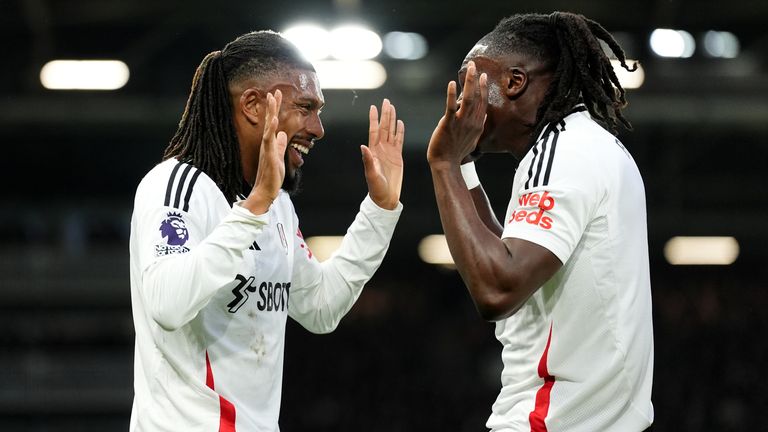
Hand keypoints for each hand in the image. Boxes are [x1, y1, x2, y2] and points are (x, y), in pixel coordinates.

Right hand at [244, 90, 287, 213]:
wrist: (265, 191)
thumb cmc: (271, 176)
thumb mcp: (278, 157)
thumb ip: (280, 145)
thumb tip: (283, 135)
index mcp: (269, 143)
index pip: (273, 123)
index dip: (275, 109)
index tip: (276, 95)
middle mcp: (266, 143)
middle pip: (270, 121)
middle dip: (273, 106)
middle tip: (274, 91)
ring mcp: (266, 148)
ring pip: (268, 127)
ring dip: (271, 113)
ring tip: (272, 99)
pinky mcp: (268, 155)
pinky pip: (269, 141)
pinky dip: (272, 130)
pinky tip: (274, 120)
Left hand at [360, 99, 404, 209]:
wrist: (385, 197)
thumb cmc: (376, 188)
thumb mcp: (371, 174)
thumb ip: (367, 160)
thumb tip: (363, 146)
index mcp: (373, 151)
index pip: (374, 131)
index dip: (374, 119)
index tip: (373, 106)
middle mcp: (381, 148)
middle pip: (384, 127)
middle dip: (385, 114)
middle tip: (386, 100)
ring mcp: (390, 151)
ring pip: (392, 131)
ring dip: (392, 119)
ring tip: (392, 107)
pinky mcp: (398, 156)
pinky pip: (399, 140)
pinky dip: (400, 131)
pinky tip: (400, 123)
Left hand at [427, 61, 487, 165]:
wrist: (446, 165)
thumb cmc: (457, 153)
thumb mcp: (473, 140)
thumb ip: (479, 127)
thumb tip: (485, 117)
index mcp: (478, 125)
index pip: (483, 103)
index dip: (483, 88)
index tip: (483, 76)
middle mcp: (472, 122)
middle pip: (477, 97)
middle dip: (476, 80)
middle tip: (474, 65)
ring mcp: (461, 123)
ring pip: (468, 99)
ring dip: (470, 82)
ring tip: (470, 69)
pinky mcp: (448, 124)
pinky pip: (451, 108)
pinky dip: (452, 95)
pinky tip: (452, 84)